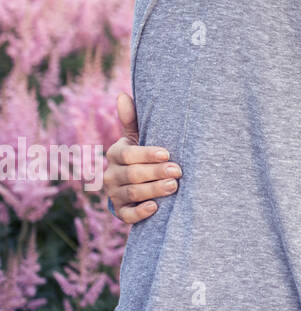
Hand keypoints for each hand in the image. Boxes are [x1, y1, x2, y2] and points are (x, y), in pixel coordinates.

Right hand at [104, 93, 180, 224]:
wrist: (136, 184)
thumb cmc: (142, 154)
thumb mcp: (137, 137)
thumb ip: (132, 120)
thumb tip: (122, 95)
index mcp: (116, 154)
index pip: (128, 154)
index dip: (147, 154)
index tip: (167, 154)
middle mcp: (111, 174)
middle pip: (132, 174)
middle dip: (156, 173)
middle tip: (178, 171)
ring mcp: (115, 194)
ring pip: (131, 194)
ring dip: (153, 190)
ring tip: (173, 186)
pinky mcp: (121, 212)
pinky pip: (127, 215)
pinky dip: (141, 212)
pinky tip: (155, 207)